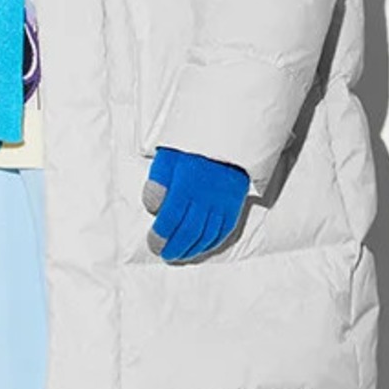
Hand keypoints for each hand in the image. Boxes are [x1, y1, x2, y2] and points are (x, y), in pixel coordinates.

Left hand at [142, 147, 248, 262]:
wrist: (228, 133)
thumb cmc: (192, 146)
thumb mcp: (168, 155)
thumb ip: (158, 180)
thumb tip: (153, 207)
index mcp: (186, 183)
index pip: (171, 218)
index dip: (161, 236)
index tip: (153, 244)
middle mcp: (207, 195)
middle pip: (189, 231)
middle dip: (174, 247)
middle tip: (164, 254)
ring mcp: (223, 201)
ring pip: (207, 234)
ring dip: (192, 249)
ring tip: (179, 255)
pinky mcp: (235, 203)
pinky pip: (224, 230)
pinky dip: (211, 243)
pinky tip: (201, 247)